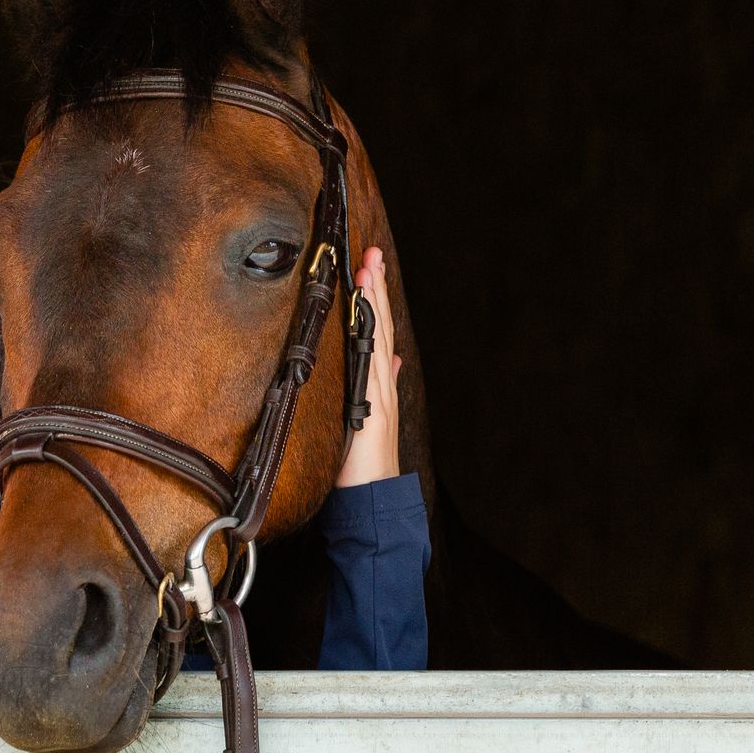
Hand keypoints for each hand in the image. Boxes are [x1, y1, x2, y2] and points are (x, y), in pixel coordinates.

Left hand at [335, 245, 402, 487]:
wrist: (374, 499)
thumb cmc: (363, 464)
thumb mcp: (365, 418)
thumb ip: (378, 387)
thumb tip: (391, 359)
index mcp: (377, 385)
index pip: (377, 333)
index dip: (375, 300)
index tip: (369, 267)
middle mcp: (381, 385)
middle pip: (380, 328)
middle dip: (377, 290)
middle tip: (372, 253)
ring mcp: (380, 395)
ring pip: (378, 340)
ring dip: (375, 305)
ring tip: (370, 272)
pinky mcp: (374, 410)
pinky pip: (372, 368)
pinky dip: (372, 342)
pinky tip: (369, 321)